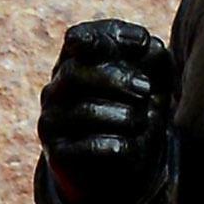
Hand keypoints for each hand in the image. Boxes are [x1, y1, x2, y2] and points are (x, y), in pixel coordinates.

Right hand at [42, 20, 174, 203]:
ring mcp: (52, 122)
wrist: (122, 167)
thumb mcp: (151, 84)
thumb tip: (151, 47)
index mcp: (75, 64)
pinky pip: (87, 145)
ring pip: (84, 111)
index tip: (144, 42)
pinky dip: (115, 144)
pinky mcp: (57, 154)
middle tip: (146, 89)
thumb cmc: (136, 114)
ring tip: (142, 122)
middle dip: (115, 78)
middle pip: (74, 73)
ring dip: (123, 115)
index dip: (106, 37)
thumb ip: (152, 61)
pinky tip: (129, 146)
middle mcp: (56, 90)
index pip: (78, 39)